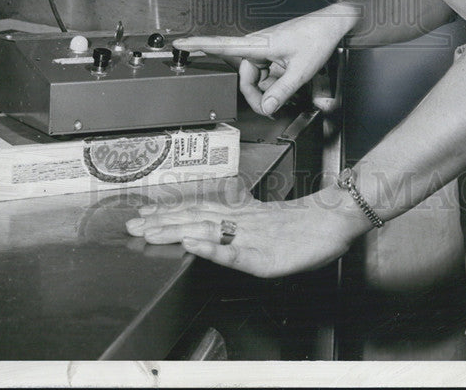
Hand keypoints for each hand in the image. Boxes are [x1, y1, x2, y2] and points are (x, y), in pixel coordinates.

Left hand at [125, 189, 369, 276]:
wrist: (334, 220)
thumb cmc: (307, 224)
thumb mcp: (269, 220)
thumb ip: (245, 216)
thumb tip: (225, 212)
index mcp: (243, 214)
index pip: (199, 209)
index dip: (170, 211)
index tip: (143, 213)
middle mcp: (242, 222)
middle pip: (195, 218)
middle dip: (160, 222)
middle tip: (131, 224)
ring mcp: (251, 237)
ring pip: (206, 231)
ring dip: (175, 231)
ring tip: (149, 232)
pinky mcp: (262, 255)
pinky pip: (233, 251)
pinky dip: (211, 247)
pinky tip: (192, 244)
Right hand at [174, 8, 354, 115]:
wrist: (331, 27)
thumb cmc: (316, 38)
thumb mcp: (301, 71)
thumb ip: (281, 92)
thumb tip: (265, 108)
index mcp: (258, 43)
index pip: (220, 44)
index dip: (197, 45)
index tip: (178, 44)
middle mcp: (256, 45)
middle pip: (243, 77)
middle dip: (256, 94)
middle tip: (273, 105)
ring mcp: (264, 50)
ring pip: (254, 79)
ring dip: (268, 90)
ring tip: (288, 90)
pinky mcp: (271, 55)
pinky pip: (264, 76)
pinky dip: (274, 85)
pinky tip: (288, 85)